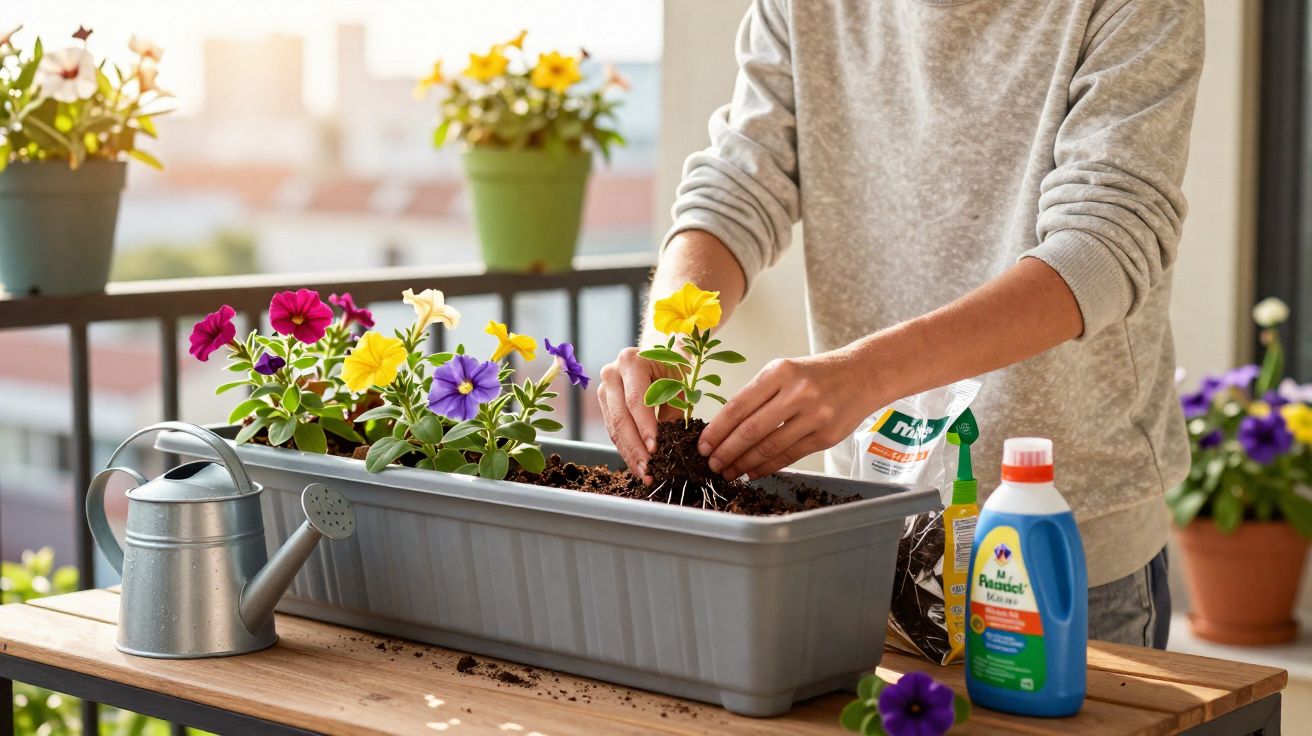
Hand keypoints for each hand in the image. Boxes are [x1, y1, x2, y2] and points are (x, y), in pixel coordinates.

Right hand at [598, 347, 681, 483]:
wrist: (654, 354)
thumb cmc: (670, 366)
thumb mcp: (678, 382)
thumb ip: (673, 410)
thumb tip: (670, 444)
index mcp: (631, 361)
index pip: (637, 400)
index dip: (645, 427)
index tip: (656, 449)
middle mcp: (611, 374)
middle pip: (620, 417)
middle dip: (635, 447)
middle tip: (648, 469)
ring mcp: (604, 389)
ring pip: (614, 428)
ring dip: (629, 453)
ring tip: (644, 473)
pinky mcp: (604, 404)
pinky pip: (613, 431)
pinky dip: (626, 449)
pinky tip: (637, 464)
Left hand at [697, 351, 878, 480]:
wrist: (862, 375)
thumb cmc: (816, 374)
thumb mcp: (784, 371)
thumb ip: (757, 396)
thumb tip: (724, 429)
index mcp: (779, 372)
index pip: (738, 406)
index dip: (717, 429)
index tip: (703, 444)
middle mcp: (797, 393)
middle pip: (751, 430)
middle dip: (726, 451)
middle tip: (711, 463)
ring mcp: (814, 416)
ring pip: (769, 447)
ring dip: (744, 463)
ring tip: (728, 471)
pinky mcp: (826, 436)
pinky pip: (789, 456)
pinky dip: (767, 467)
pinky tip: (752, 471)